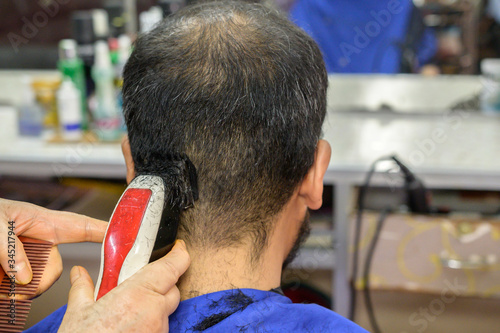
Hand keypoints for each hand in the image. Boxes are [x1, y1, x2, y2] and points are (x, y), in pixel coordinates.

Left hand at [0, 198, 106, 296]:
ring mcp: (30, 255)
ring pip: (39, 281)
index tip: (126, 241)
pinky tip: (1, 291)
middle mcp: (41, 239)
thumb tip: (24, 276)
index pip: (84, 227)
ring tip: (2, 289)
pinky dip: (11, 293)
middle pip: (55, 268)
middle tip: (16, 290)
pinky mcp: (16, 269)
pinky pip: (24, 287)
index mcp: (44, 222)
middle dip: (38, 283)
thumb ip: (11, 249)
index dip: (107, 234)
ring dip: (21, 290)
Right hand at [59, 240, 189, 332]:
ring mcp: (158, 331)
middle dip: (162, 283)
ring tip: (130, 310)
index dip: (179, 254)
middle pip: (172, 289)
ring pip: (166, 311)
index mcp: (137, 294)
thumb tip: (79, 274)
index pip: (172, 267)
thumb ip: (82, 289)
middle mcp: (154, 312)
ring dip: (155, 306)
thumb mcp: (78, 313)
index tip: (178, 247)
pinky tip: (131, 326)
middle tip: (141, 283)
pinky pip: (160, 328)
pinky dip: (150, 323)